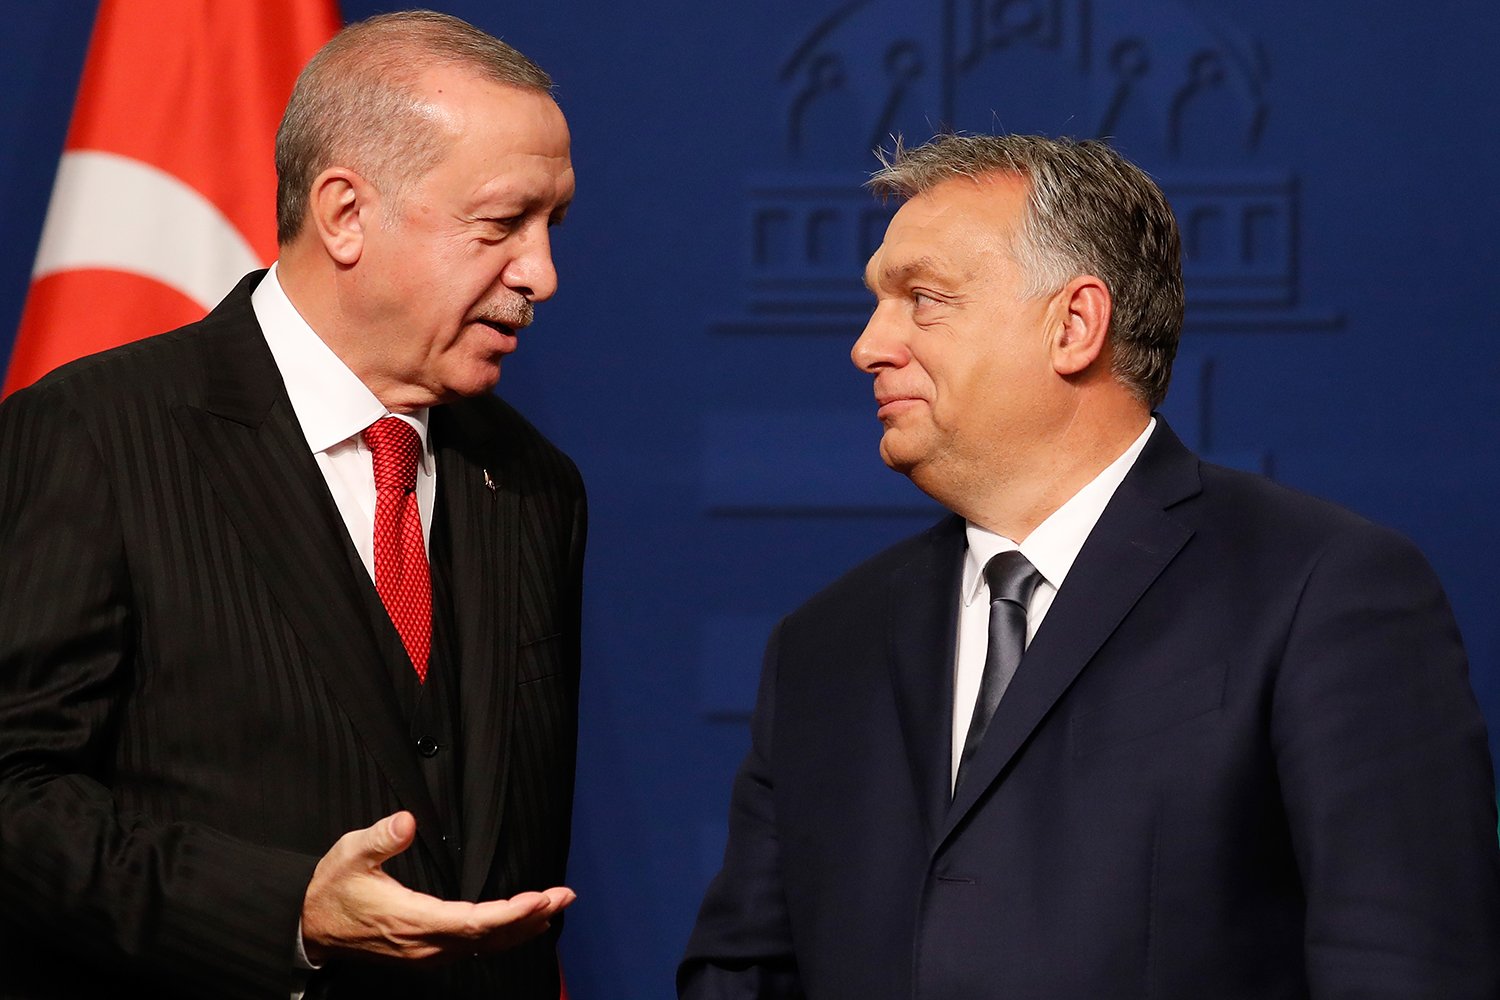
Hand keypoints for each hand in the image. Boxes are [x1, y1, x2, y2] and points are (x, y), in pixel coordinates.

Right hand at [300, 811, 574, 963]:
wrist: (310, 929)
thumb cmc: (332, 890)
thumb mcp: (349, 855)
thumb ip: (380, 838)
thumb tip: (407, 820)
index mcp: (412, 920)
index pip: (473, 921)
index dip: (511, 912)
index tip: (540, 898)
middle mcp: (425, 944)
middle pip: (489, 936)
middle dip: (530, 916)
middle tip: (564, 896)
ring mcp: (427, 953)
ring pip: (484, 946)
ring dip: (522, 927)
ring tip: (554, 907)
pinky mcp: (425, 953)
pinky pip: (473, 948)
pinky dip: (502, 936)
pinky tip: (520, 925)